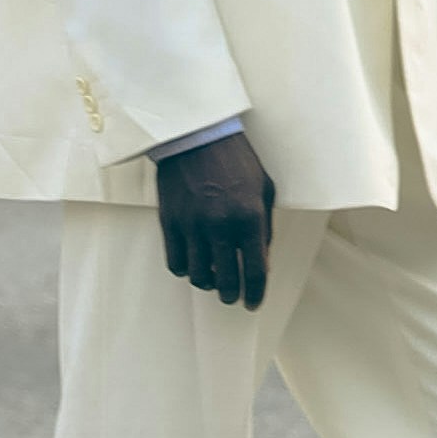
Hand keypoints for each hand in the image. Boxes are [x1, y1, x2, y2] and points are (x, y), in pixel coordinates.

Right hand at [154, 135, 275, 307]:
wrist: (197, 134)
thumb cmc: (236, 159)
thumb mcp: (264, 189)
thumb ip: (265, 228)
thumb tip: (262, 261)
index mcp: (250, 216)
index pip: (256, 271)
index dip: (256, 293)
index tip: (253, 303)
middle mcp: (220, 225)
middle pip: (226, 280)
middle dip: (232, 295)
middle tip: (233, 296)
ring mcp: (192, 225)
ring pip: (199, 276)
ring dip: (208, 284)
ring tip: (213, 280)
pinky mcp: (170, 222)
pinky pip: (175, 263)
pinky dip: (185, 270)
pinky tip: (193, 265)